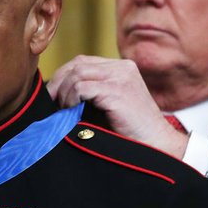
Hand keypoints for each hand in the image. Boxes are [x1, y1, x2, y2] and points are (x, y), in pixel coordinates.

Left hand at [48, 55, 188, 157]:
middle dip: (59, 83)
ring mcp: (121, 77)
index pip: (83, 62)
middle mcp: (122, 68)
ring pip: (76, 74)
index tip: (53, 96)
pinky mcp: (117, 91)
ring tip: (63, 111)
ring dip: (64, 93)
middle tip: (51, 103)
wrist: (156, 145)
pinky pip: (81, 87)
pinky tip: (72, 113)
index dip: (63, 77)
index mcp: (122, 68)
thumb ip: (92, 92)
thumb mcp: (110, 104)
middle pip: (77, 64)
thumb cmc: (130, 131)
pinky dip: (71, 100)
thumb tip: (56, 92)